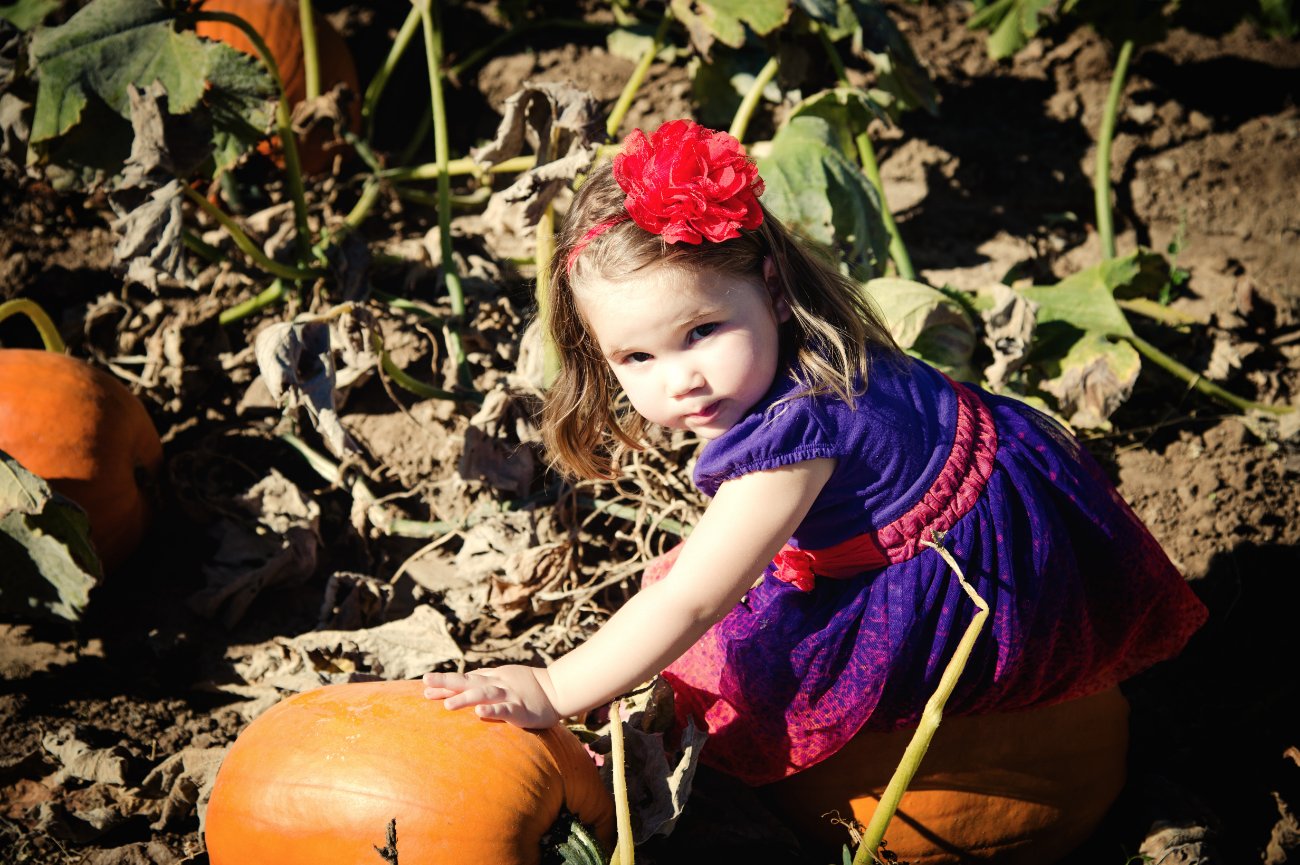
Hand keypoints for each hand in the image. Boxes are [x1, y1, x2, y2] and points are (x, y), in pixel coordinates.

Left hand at [422, 665, 560, 728]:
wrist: (557, 690)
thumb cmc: (530, 686)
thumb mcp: (505, 678)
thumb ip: (486, 679)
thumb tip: (466, 680)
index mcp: (492, 678)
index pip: (465, 679)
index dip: (445, 681)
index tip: (425, 684)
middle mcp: (496, 684)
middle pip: (468, 681)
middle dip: (447, 682)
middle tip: (426, 681)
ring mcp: (508, 695)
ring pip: (483, 694)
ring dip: (465, 699)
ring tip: (447, 705)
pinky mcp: (519, 708)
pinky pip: (504, 710)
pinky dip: (491, 711)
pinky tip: (479, 714)